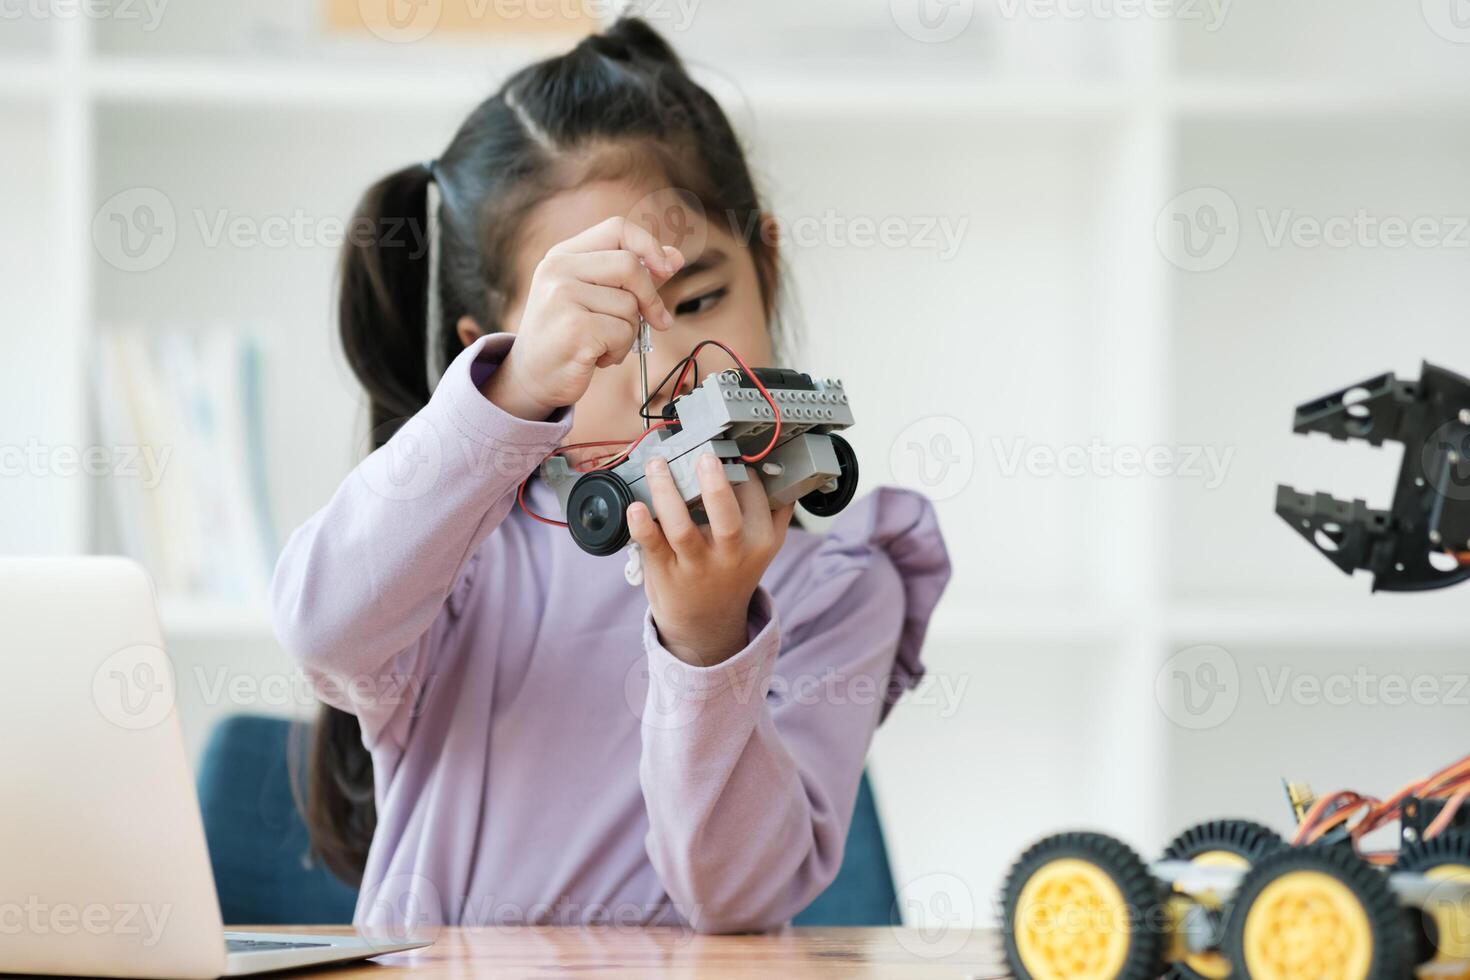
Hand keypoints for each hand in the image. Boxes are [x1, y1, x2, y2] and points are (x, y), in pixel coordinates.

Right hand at [484, 216, 684, 419]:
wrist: (530, 378)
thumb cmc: (566, 336)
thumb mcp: (595, 297)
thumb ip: (632, 276)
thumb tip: (675, 257)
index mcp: (563, 255)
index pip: (617, 228)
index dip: (648, 246)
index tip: (666, 269)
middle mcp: (558, 269)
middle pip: (630, 265)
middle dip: (650, 298)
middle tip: (656, 321)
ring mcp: (562, 297)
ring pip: (630, 305)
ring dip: (629, 333)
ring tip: (603, 344)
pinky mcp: (574, 329)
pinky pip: (623, 333)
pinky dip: (620, 351)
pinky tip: (597, 357)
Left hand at [628, 453, 794, 666]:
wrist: (707, 622)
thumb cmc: (732, 572)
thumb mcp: (764, 547)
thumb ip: (776, 512)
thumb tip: (781, 471)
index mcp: (759, 540)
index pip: (754, 495)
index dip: (738, 467)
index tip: (725, 449)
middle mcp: (730, 553)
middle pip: (726, 518)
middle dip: (715, 485)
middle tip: (704, 456)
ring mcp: (696, 564)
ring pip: (682, 528)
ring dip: (667, 494)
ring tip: (658, 465)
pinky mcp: (666, 571)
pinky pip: (652, 546)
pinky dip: (642, 526)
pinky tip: (635, 506)